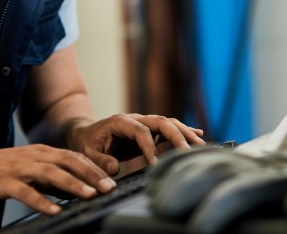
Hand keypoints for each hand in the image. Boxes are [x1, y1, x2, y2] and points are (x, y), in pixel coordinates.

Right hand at [0, 144, 116, 214]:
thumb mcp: (27, 171)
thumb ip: (48, 178)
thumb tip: (73, 190)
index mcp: (39, 152)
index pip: (73, 156)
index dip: (93, 168)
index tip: (111, 180)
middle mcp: (32, 156)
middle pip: (67, 161)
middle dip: (90, 174)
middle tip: (108, 187)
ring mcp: (18, 168)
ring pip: (51, 173)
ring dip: (72, 184)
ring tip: (89, 195)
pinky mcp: (4, 181)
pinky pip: (26, 191)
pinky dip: (42, 200)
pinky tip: (54, 210)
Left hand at [67, 114, 205, 174]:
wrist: (85, 134)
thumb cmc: (86, 144)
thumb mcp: (86, 153)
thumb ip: (100, 160)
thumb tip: (115, 168)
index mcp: (120, 122)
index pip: (141, 131)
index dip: (150, 147)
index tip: (155, 165)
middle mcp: (135, 119)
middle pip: (160, 121)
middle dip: (176, 135)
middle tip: (188, 152)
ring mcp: (143, 123)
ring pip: (168, 123)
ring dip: (184, 132)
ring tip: (201, 144)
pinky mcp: (148, 130)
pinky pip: (168, 128)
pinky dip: (183, 131)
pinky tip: (198, 134)